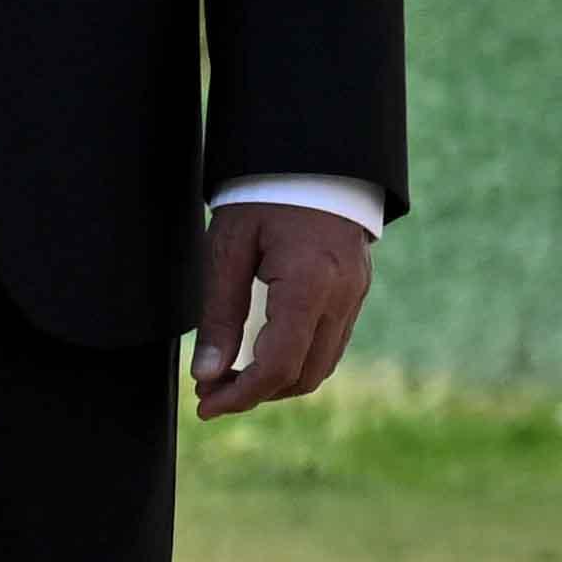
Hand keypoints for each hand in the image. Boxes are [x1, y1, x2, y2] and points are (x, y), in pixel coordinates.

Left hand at [192, 201, 378, 419]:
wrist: (316, 156)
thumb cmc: (266, 195)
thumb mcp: (229, 247)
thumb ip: (219, 313)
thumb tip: (207, 374)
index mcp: (309, 284)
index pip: (279, 365)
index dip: (240, 395)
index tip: (205, 405)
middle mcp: (341, 297)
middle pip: (304, 376)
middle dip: (257, 394)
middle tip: (211, 392)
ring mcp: (355, 296)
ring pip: (321, 367)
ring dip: (277, 381)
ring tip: (233, 375)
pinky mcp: (356, 292)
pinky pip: (331, 344)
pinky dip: (297, 360)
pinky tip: (263, 351)